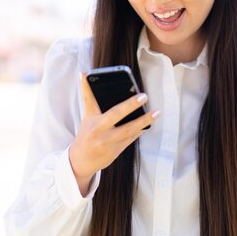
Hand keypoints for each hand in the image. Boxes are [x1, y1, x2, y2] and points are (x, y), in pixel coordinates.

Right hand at [69, 72, 159, 195]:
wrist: (80, 161)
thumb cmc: (86, 136)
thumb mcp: (87, 120)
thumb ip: (94, 105)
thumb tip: (108, 88)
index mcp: (90, 119)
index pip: (88, 99)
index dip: (85, 86)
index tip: (85, 73)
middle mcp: (97, 129)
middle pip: (115, 114)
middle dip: (130, 105)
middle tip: (144, 96)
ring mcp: (106, 141)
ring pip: (128, 129)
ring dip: (144, 120)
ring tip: (156, 112)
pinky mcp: (114, 151)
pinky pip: (131, 138)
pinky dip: (140, 130)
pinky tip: (148, 124)